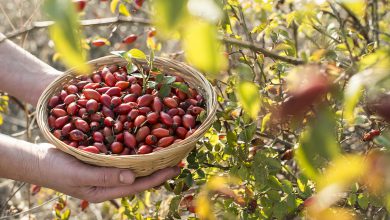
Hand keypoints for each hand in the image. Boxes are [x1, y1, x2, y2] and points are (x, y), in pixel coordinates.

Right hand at [36, 143, 179, 202]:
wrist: (36, 160)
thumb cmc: (55, 169)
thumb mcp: (79, 174)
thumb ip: (105, 176)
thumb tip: (133, 177)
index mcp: (106, 190)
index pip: (138, 185)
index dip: (158, 177)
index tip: (176, 168)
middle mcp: (109, 182)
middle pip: (139, 176)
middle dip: (158, 168)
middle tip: (178, 157)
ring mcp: (105, 171)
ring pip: (132, 166)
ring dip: (149, 158)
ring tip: (166, 149)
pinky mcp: (100, 160)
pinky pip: (122, 156)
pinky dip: (135, 149)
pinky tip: (143, 141)